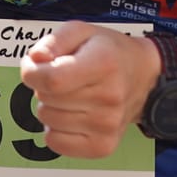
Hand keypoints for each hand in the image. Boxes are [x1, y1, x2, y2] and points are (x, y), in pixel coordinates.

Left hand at [18, 22, 160, 158]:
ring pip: (47, 120)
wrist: (143, 76)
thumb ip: (53, 41)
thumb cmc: (109, 52)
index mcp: (104, 63)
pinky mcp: (103, 146)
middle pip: (46, 99)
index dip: (32, 72)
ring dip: (51, 106)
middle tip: (64, 77)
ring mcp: (107, 125)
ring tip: (71, 94)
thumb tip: (34, 61)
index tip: (34, 65)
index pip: (52, 80)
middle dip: (44, 86)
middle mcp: (109, 97)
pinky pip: (55, 142)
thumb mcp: (81, 31)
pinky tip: (71, 114)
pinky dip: (55, 128)